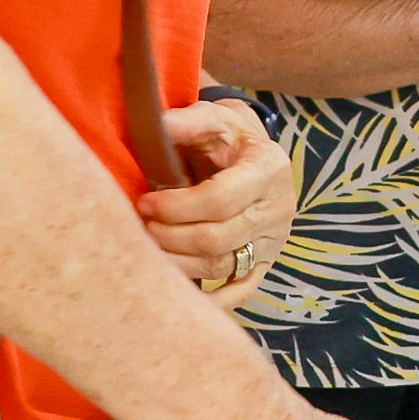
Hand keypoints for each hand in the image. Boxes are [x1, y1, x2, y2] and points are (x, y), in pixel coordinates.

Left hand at [140, 100, 295, 308]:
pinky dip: (212, 301)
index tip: (144, 202)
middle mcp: (278, 208)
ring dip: (179, 264)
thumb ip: (188, 121)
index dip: (176, 206)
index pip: (220, 200)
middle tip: (140, 227)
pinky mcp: (265, 263)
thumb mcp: (214, 118)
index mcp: (268, 168)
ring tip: (148, 250)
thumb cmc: (227, 135)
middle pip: (218, 238)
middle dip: (171, 236)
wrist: (251, 153)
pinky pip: (241, 290)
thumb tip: (158, 124)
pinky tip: (178, 295)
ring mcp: (273, 241)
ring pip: (222, 266)